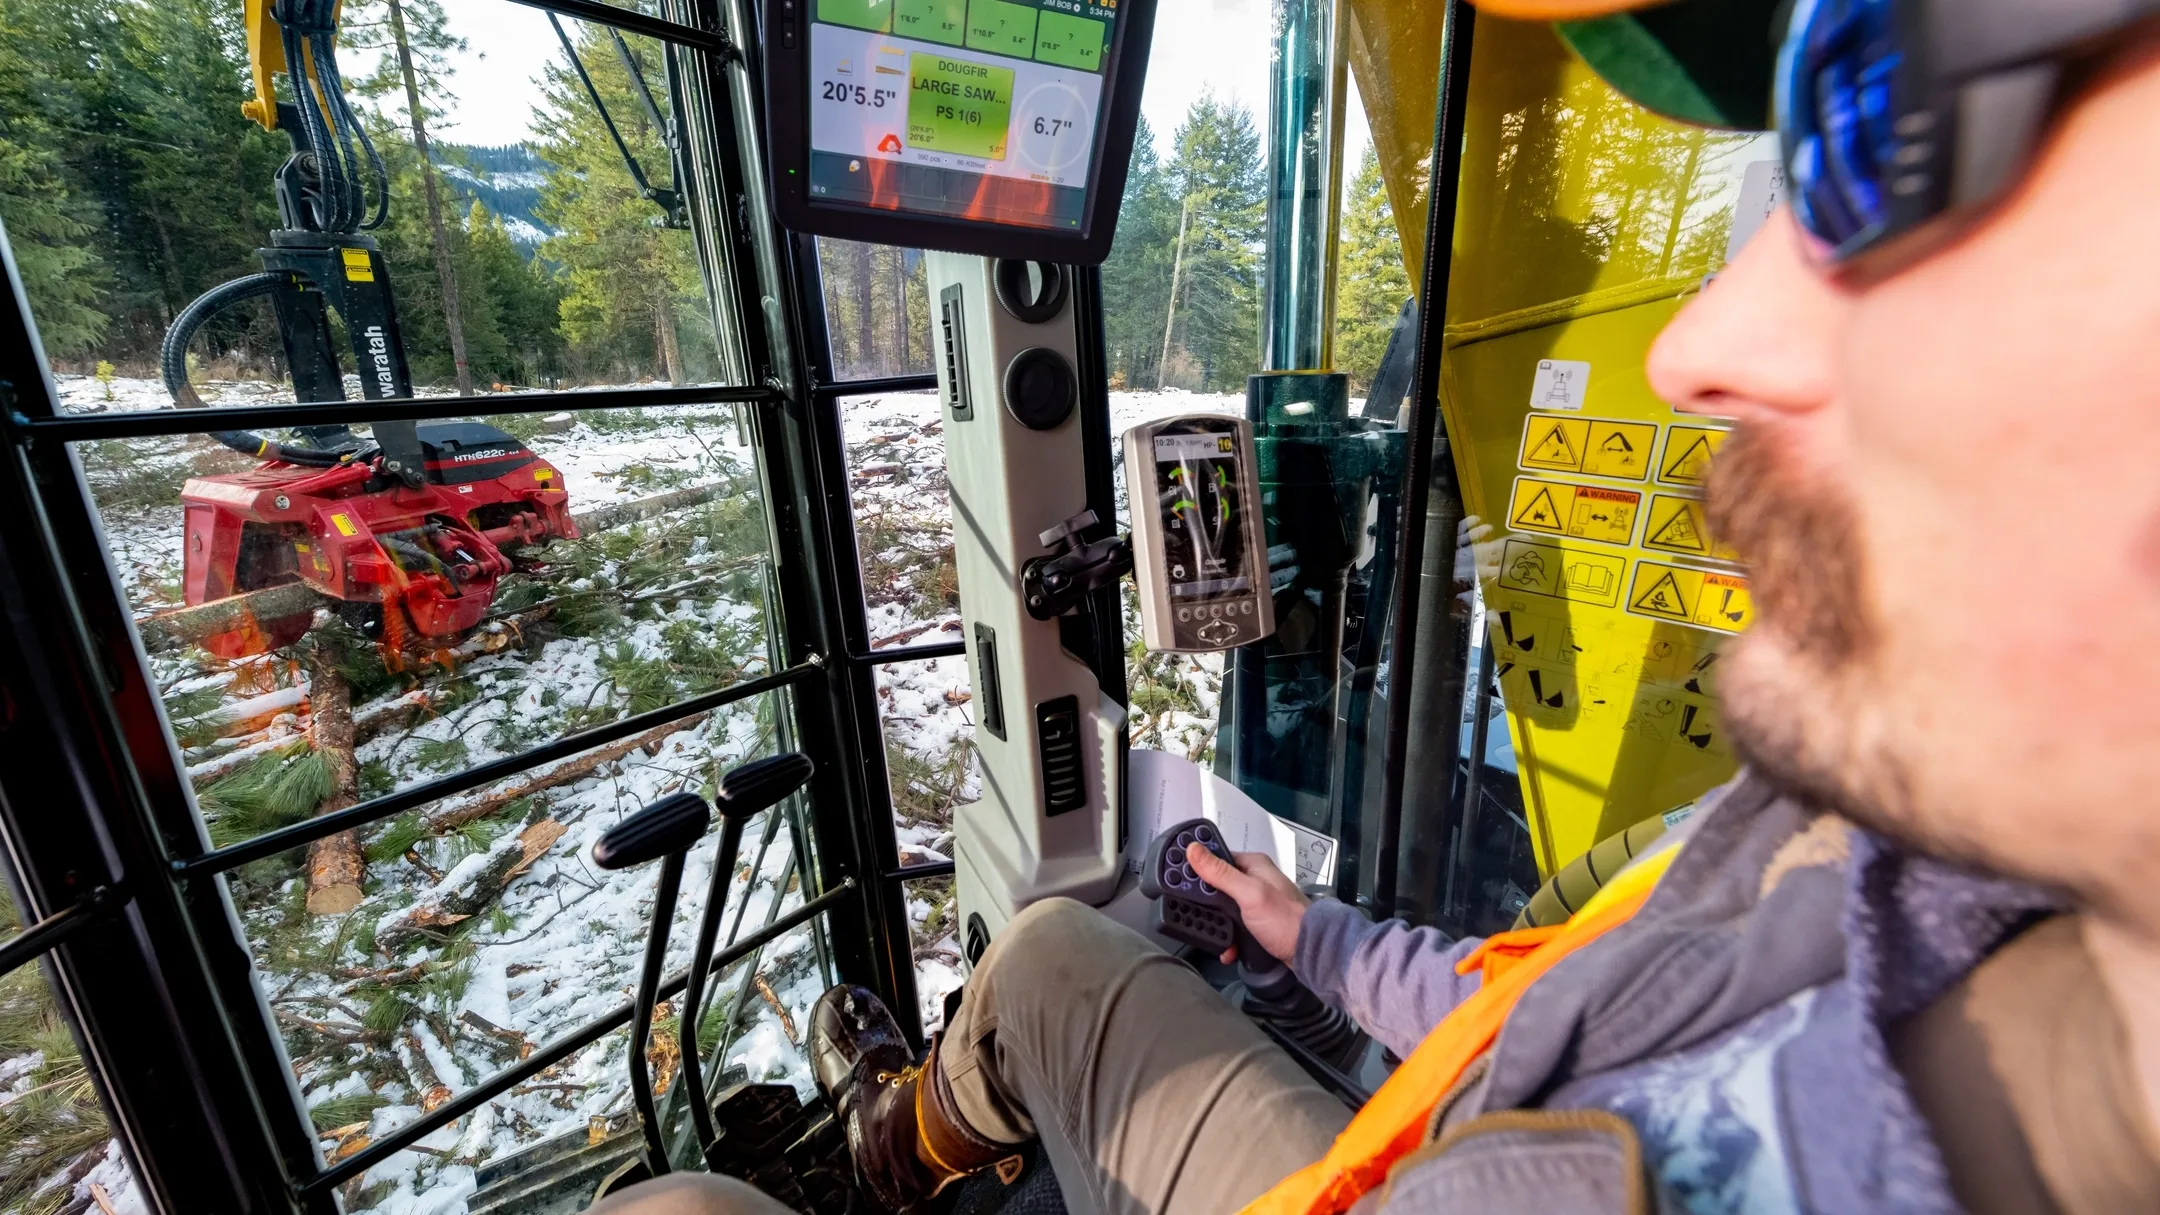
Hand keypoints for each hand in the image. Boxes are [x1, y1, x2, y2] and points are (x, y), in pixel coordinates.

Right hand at [1186, 844, 1308, 967]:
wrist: (1312, 952)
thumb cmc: (1285, 920)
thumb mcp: (1249, 894)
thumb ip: (1220, 873)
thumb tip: (1193, 849)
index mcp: (1253, 865)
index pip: (1216, 858)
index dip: (1196, 868)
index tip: (1177, 879)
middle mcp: (1254, 881)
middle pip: (1216, 886)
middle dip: (1204, 904)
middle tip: (1193, 915)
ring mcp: (1255, 903)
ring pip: (1223, 909)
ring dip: (1216, 925)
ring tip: (1213, 937)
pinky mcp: (1257, 923)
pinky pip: (1233, 927)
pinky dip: (1228, 939)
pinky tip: (1228, 948)